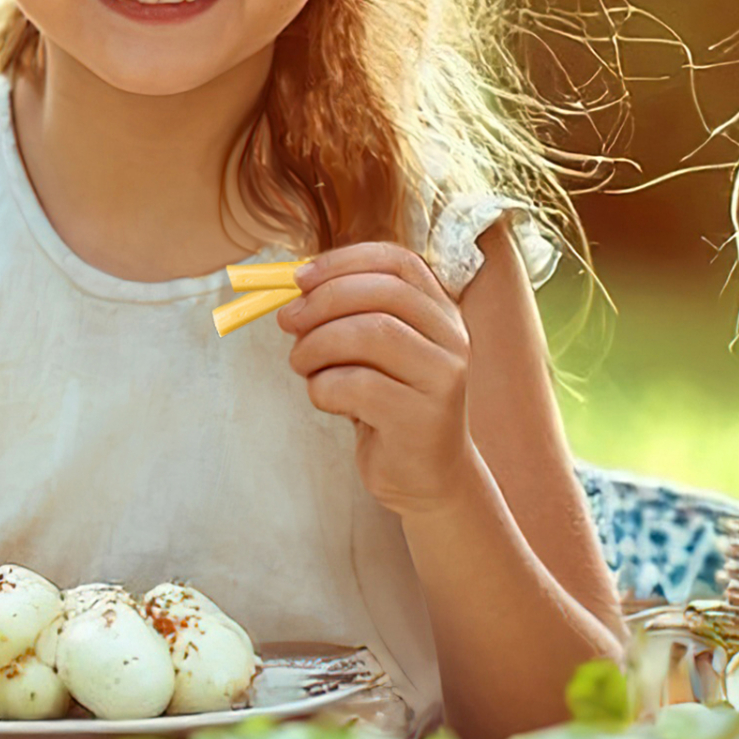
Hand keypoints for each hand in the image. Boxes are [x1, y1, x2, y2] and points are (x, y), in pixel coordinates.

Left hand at [275, 244, 483, 519]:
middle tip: (287, 320)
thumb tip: (293, 289)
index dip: (344, 261)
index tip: (300, 278)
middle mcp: (452, 339)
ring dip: (318, 344)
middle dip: (323, 301)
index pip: (399, 262)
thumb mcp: (375, 354)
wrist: (428, 478)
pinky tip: (325, 399)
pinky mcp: (422, 419)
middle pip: (383, 293)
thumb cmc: (391, 406)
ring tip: (302, 364)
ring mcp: (442, 379)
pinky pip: (358, 385)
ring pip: (371, 333)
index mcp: (442, 312)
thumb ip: (349, 317)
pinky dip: (324, 387)